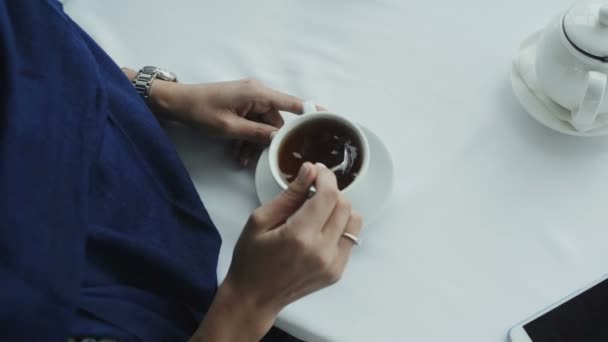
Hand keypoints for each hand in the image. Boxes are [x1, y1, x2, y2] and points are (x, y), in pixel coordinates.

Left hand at [150, 78, 304, 165]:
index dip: (311, 112)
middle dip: (268, 141)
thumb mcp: (230, 128)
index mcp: (259, 94)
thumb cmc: (201, 111)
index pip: (292, 103)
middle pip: (275, 120)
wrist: (176, 103)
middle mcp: (257, 94)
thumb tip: (279, 139)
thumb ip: (257, 133)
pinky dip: (246, 138)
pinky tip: (237, 153)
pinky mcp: (240, 106)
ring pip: (262, 126)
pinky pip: (251, 124)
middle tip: (261, 159)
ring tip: (241, 159)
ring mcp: (248, 99)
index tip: (328, 120)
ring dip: (254, 143)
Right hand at [191, 163, 362, 341]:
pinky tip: (321, 227)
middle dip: (331, 190)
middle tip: (314, 187)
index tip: (316, 171)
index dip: (325, 177)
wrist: (254, 298)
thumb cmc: (250, 259)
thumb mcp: (259, 220)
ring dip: (340, 207)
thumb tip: (309, 170)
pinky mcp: (337, 272)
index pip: (328, 195)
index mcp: (299, 236)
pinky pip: (350, 238)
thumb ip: (289, 195)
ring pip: (354, 220)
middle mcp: (321, 251)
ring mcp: (333, 264)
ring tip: (320, 208)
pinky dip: (340, 226)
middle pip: (344, 205)